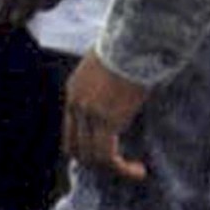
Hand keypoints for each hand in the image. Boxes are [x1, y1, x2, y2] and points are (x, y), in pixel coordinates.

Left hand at [60, 52, 151, 180]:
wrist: (134, 39)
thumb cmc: (130, 47)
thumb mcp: (110, 67)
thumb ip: (108, 85)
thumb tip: (123, 95)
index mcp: (75, 90)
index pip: (70, 131)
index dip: (86, 149)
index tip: (110, 155)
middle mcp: (76, 103)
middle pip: (76, 148)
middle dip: (97, 163)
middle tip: (121, 167)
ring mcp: (89, 113)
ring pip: (92, 157)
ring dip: (113, 170)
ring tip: (135, 171)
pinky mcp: (107, 119)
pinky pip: (108, 156)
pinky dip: (122, 169)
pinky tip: (139, 170)